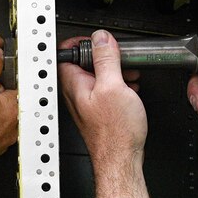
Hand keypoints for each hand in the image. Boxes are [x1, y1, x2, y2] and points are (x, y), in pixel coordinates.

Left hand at [58, 30, 146, 168]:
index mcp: (73, 83)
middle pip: (84, 62)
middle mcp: (76, 92)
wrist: (121, 159)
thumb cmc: (115, 132)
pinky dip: (117, 84)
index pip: (67, 52)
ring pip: (97, 75)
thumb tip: (101, 38)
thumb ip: (105, 59)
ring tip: (128, 72)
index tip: (99, 40)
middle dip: (104, 55)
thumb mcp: (114, 86)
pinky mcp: (98, 110)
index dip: (83, 41)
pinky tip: (129, 88)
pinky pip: (104, 89)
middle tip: (118, 56)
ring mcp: (87, 102)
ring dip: (113, 70)